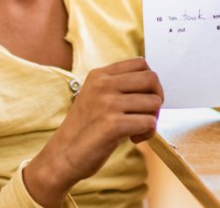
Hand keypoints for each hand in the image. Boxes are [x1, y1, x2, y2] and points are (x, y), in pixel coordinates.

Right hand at [24, 58, 162, 206]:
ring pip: (154, 102)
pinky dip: (148, 133)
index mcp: (99, 75)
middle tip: (146, 115)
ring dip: (152, 119)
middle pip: (151, 79)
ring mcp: (107, 103)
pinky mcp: (112, 124)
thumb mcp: (96, 96)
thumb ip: (118, 86)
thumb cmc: (85, 129)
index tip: (142, 100)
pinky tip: (134, 140)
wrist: (62, 155)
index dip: (150, 83)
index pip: (141, 63)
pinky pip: (149, 122)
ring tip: (137, 130)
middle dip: (157, 98)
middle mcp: (103, 85)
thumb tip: (154, 84)